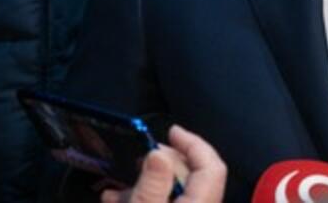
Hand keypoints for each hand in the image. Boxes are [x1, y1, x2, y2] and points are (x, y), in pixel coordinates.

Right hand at [101, 125, 225, 202]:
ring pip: (173, 193)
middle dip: (162, 163)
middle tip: (136, 160)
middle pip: (191, 177)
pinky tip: (116, 200)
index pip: (211, 166)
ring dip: (145, 185)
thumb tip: (158, 153)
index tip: (171, 132)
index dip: (193, 143)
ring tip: (116, 190)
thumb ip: (152, 185)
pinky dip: (144, 200)